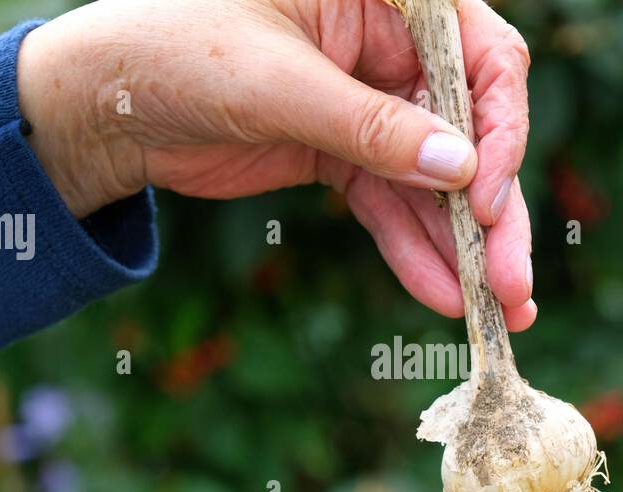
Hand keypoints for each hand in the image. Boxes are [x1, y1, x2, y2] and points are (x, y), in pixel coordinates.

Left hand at [17, 0, 535, 329]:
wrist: (107, 103)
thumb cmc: (176, 51)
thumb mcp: (275, 83)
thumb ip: (370, 126)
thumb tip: (460, 171)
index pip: (482, 58)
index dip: (499, 131)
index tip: (486, 199)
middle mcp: (390, 49)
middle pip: (472, 133)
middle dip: (495, 213)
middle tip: (515, 285)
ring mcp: (372, 106)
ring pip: (438, 182)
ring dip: (464, 248)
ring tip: (495, 313)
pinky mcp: (346, 155)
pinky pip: (392, 207)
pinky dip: (414, 251)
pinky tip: (441, 295)